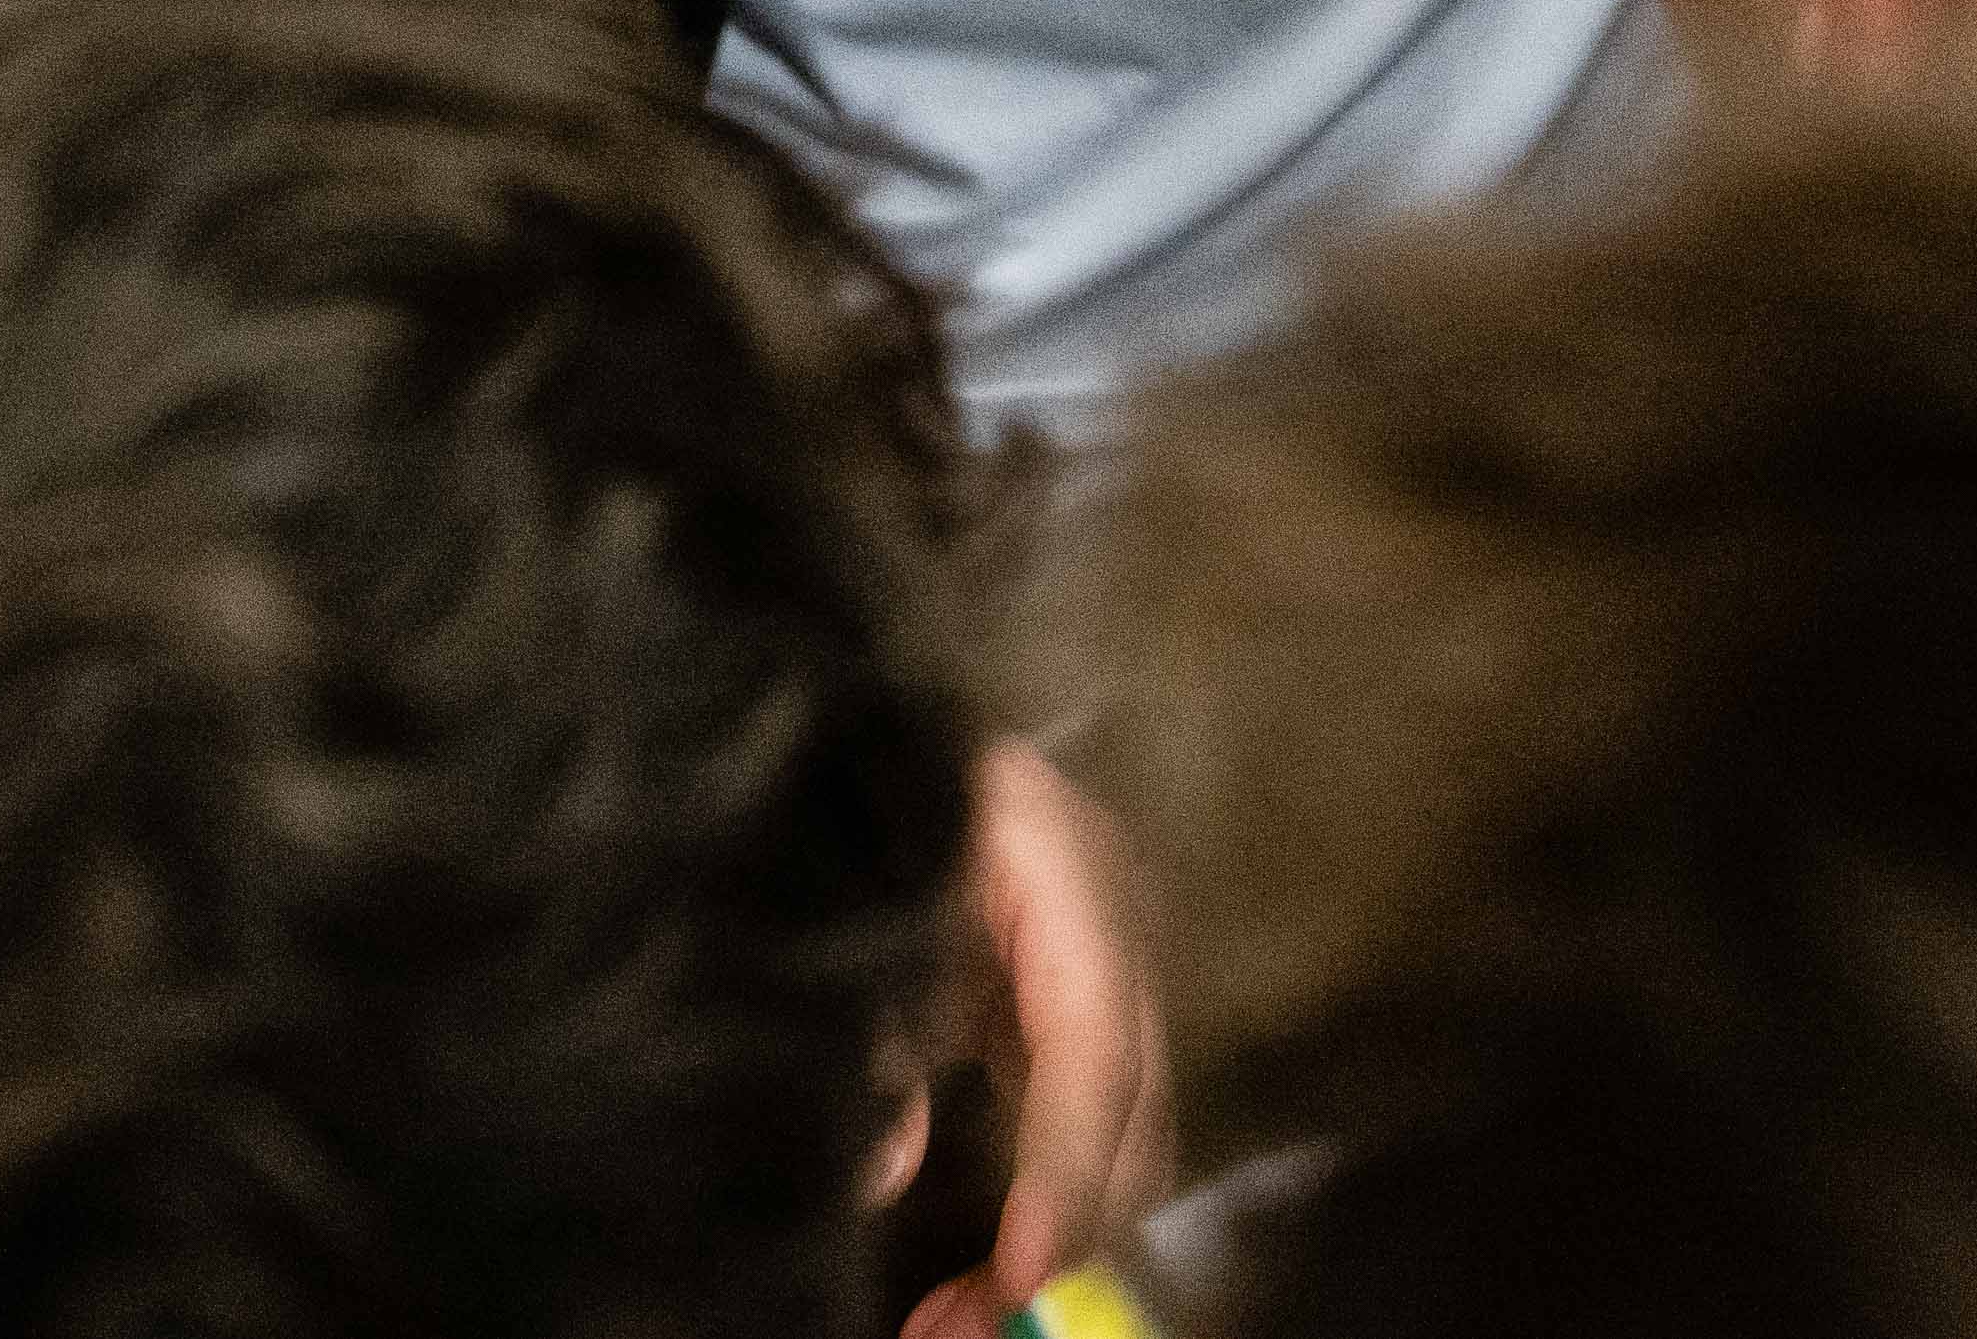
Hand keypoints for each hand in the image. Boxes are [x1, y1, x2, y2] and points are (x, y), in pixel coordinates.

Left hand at [899, 742, 1174, 1338]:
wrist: (844, 701)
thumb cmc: (842, 784)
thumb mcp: (845, 899)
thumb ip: (867, 1033)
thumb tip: (882, 1176)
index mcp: (1062, 862)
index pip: (1095, 1046)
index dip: (1065, 1169)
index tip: (1018, 1274)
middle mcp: (1118, 910)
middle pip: (1134, 1103)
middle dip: (1064, 1233)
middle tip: (961, 1331)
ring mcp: (1114, 946)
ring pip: (1132, 1123)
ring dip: (1063, 1230)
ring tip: (967, 1314)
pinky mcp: (1083, 984)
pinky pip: (1096, 1108)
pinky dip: (1055, 1191)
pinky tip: (992, 1259)